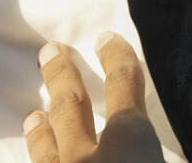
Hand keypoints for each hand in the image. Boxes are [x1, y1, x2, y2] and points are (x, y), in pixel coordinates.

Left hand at [23, 33, 164, 162]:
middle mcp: (87, 159)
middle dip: (61, 76)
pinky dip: (41, 162)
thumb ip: (157, 145)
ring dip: (40, 132)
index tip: (108, 40)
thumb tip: (153, 140)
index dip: (116, 58)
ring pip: (45, 151)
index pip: (123, 86)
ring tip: (34, 117)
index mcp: (130, 146)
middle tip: (50, 52)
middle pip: (69, 107)